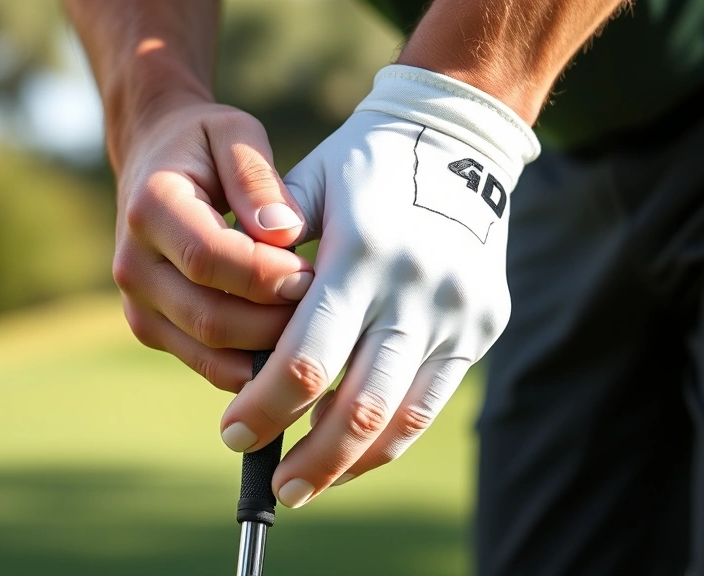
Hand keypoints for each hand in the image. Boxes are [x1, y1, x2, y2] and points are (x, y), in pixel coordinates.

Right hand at [113, 99, 314, 391]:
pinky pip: (209, 365)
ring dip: (269, 349)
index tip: (314, 273)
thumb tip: (285, 233)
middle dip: (276, 320)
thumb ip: (257, 178)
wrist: (151, 159)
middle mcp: (133, 264)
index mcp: (150, 207)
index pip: (210, 257)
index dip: (267, 274)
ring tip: (310, 322)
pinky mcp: (150, 330)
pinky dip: (254, 364)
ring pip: (211, 352)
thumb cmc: (203, 144)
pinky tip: (289, 341)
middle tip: (322, 305)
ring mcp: (137, 305)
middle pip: (211, 317)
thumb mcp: (234, 134)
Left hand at [219, 66, 539, 506]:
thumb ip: (266, 244)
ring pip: (401, 416)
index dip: (264, 407)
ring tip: (310, 486)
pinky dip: (390, 439)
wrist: (459, 138)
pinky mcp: (482, 325)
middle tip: (275, 487)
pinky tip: (355, 455)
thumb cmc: (366, 162)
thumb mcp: (311, 184)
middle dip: (309, 457)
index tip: (232, 433)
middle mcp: (414, 289)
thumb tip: (222, 314)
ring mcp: (456, 311)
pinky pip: (431, 402)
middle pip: (357, 405)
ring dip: (350, 463)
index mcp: (361, 254)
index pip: (306, 357)